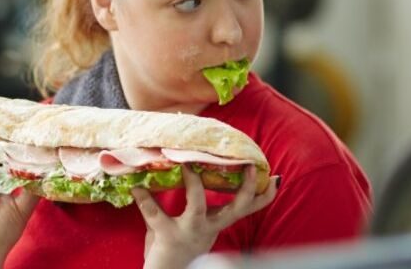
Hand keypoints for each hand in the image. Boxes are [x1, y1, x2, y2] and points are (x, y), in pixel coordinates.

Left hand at [132, 165, 278, 268]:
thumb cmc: (179, 246)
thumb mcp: (197, 224)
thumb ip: (200, 202)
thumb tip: (195, 165)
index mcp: (217, 223)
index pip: (246, 208)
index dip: (263, 195)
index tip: (274, 178)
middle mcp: (209, 227)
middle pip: (236, 207)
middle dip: (246, 188)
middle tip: (250, 166)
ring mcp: (190, 231)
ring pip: (198, 206)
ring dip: (194, 185)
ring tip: (187, 165)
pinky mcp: (168, 236)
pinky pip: (154, 214)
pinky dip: (144, 198)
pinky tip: (137, 187)